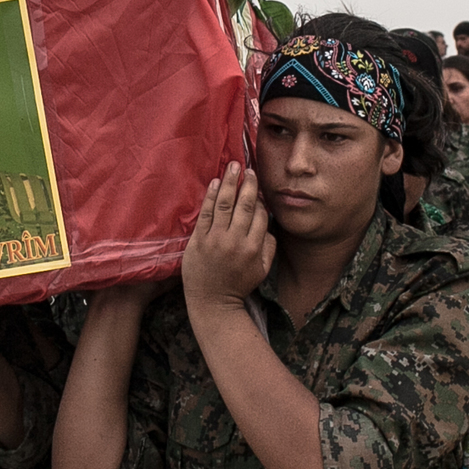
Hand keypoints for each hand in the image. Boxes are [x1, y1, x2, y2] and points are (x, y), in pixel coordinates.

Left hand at [182, 163, 273, 310]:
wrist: (212, 301)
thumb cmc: (238, 284)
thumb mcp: (262, 269)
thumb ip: (269, 247)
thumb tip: (267, 223)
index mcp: (253, 248)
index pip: (259, 215)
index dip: (259, 199)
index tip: (257, 185)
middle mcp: (235, 241)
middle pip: (243, 205)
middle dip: (247, 184)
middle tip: (249, 169)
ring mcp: (216, 239)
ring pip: (225, 205)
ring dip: (230, 183)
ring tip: (233, 166)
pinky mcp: (199, 240)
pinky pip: (206, 213)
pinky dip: (212, 196)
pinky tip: (216, 182)